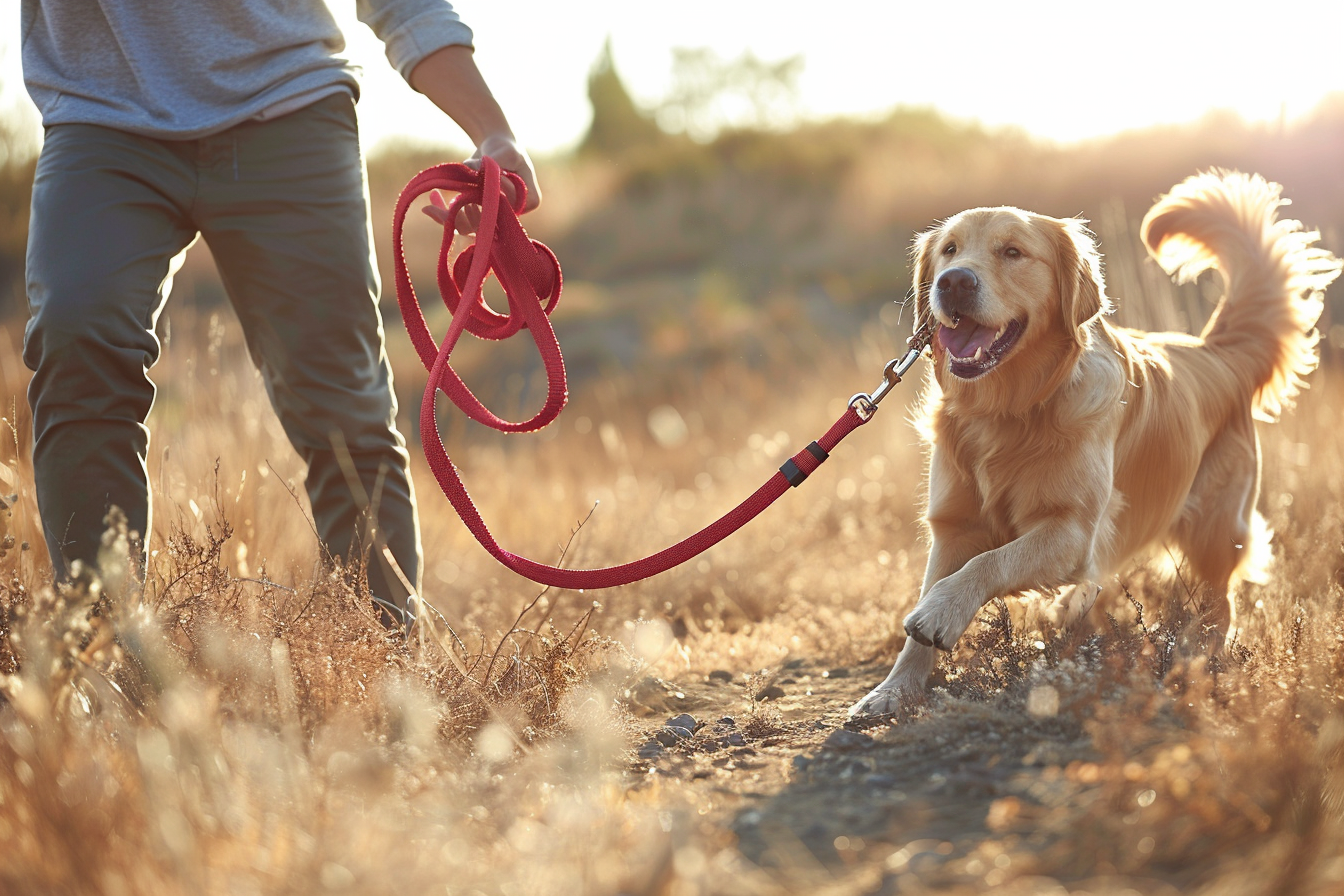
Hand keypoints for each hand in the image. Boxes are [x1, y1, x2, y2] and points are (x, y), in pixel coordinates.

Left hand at [421, 134, 540, 234]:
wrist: (496, 149)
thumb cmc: (506, 148)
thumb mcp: (505, 151)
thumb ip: (493, 162)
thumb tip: (470, 169)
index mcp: (530, 200)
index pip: (510, 207)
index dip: (495, 194)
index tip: (483, 173)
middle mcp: (514, 215)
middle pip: (490, 222)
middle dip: (467, 210)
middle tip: (454, 195)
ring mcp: (495, 219)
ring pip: (472, 228)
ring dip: (452, 217)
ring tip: (434, 203)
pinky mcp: (478, 218)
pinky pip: (460, 224)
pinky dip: (444, 216)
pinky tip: (430, 206)